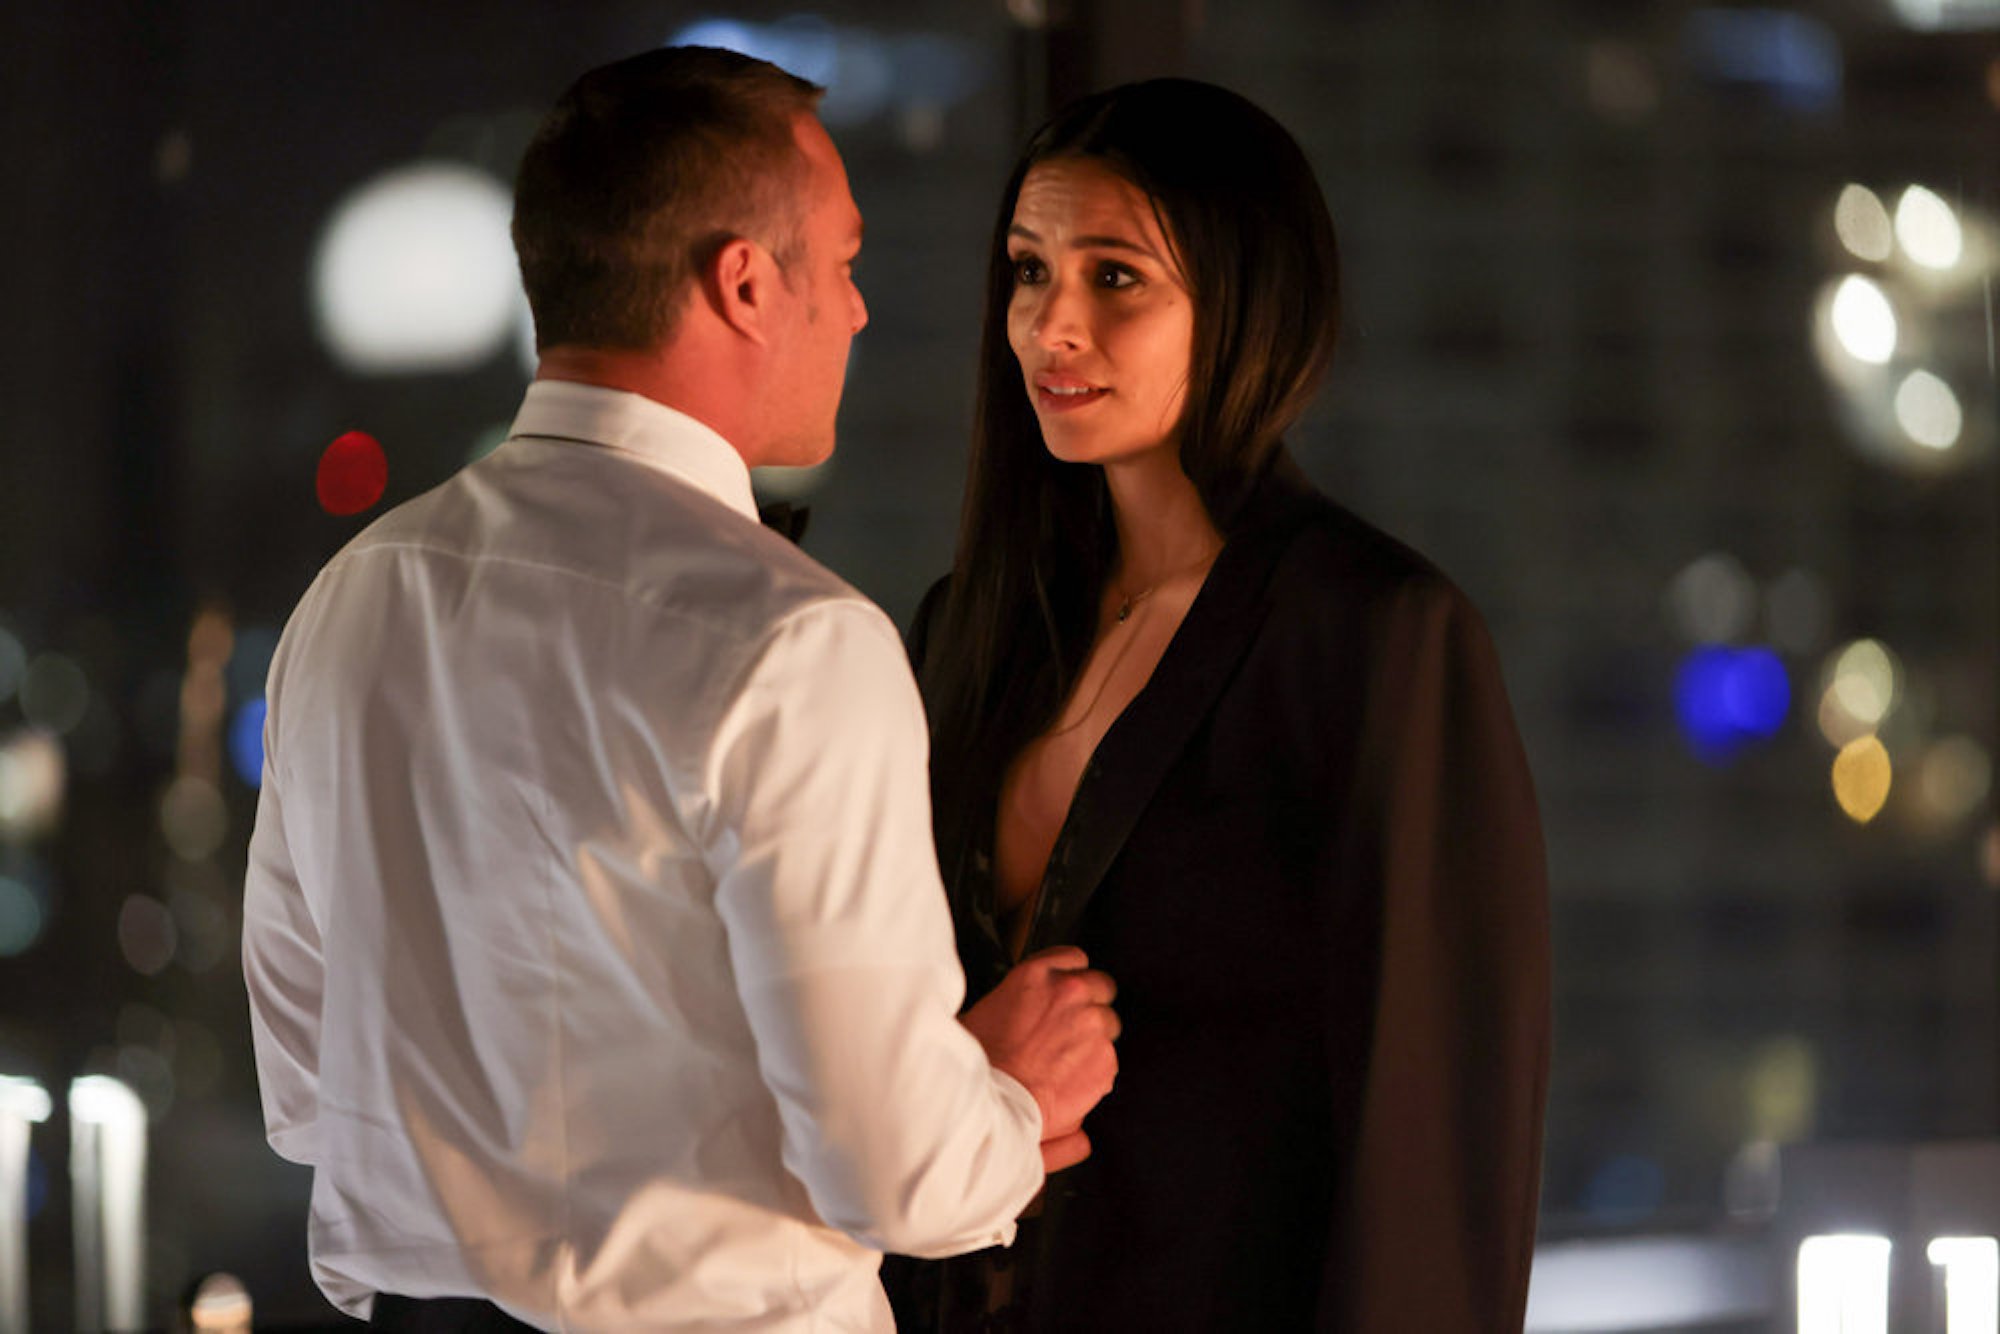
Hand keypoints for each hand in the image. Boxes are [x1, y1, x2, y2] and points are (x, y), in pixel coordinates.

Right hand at [961, 946, 1118, 1164]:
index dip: (1071, 980)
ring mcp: (1093, 1025)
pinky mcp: (1106, 1059)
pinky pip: (1109, 1060)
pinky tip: (1068, 1081)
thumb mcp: (989, 1007)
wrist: (992, 1103)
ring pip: (1108, 1025)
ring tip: (1065, 1062)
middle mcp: (1071, 992)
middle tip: (1068, 1031)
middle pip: (1102, 988)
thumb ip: (1021, 995)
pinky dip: (1095, 1070)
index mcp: (1038, 973)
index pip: (1075, 958)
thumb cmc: (980, 1061)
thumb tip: (1030, 1004)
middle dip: (1089, 1006)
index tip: (1066, 995)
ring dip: (1094, 1039)